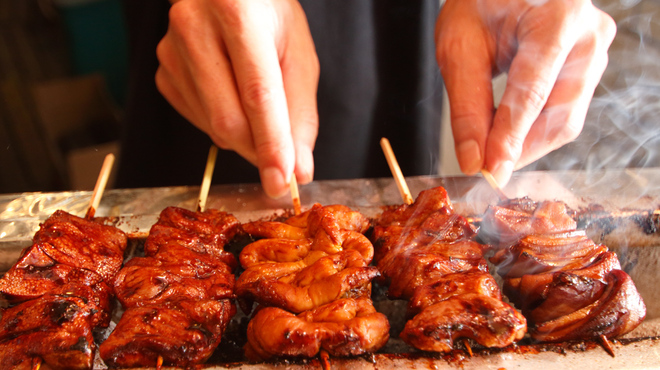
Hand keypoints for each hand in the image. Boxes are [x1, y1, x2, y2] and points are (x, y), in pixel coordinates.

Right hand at [155, 0, 319, 197]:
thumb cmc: (268, 16)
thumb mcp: (298, 54)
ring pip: (213, 126)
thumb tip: (297, 169)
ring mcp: (171, 51)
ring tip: (256, 102)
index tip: (282, 181)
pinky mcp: (163, 72)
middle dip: (258, 150)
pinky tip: (232, 95)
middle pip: (227, 119)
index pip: (257, 94)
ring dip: (244, 135)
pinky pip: (198, 121)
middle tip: (281, 163)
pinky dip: (223, 124)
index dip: (271, 144)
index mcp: (237, 13)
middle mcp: (195, 27)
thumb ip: (300, 114)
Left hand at [436, 0, 615, 184]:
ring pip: (564, 121)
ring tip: (491, 146)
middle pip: (558, 114)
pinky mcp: (589, 68)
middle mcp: (587, 36)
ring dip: (526, 143)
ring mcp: (594, 52)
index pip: (533, 91)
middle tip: (485, 168)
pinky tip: (506, 131)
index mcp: (557, 18)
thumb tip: (474, 160)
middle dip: (519, 148)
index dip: (510, 137)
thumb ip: (467, 108)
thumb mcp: (459, 48)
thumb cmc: (480, 2)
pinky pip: (564, 113)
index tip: (490, 171)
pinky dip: (532, 129)